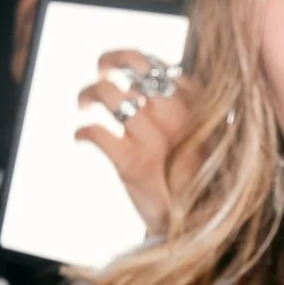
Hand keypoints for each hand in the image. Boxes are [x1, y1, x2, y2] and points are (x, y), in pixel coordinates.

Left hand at [74, 49, 193, 235]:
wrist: (198, 226)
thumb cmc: (196, 178)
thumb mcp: (202, 136)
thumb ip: (184, 106)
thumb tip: (155, 78)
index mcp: (195, 105)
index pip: (157, 64)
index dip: (131, 58)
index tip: (119, 67)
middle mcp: (175, 116)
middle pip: (133, 68)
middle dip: (108, 63)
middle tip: (98, 76)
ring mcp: (154, 140)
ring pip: (109, 93)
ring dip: (88, 94)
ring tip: (83, 104)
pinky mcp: (132, 164)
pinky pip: (96, 132)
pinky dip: (82, 132)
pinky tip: (81, 138)